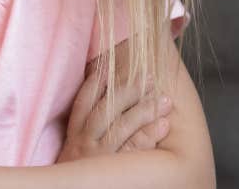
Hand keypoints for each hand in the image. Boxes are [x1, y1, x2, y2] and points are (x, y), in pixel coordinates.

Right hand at [56, 70, 172, 162]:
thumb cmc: (79, 173)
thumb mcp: (74, 151)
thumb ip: (86, 130)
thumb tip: (105, 103)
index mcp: (73, 134)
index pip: (83, 101)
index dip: (97, 81)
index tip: (113, 65)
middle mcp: (84, 143)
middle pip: (106, 109)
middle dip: (129, 90)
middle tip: (150, 76)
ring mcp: (98, 158)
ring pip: (122, 127)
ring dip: (145, 110)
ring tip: (165, 99)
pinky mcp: (114, 173)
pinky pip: (134, 151)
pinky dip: (150, 136)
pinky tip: (164, 125)